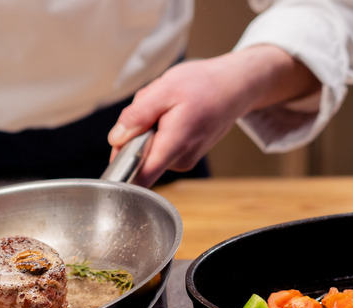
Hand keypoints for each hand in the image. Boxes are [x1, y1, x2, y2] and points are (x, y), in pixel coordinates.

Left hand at [107, 45, 318, 186]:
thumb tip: (116, 139)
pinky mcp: (185, 155)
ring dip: (147, 127)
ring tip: (166, 106)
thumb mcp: (164, 90)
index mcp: (174, 145)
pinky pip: (159, 145)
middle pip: (138, 157)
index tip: (116, 152)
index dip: (120, 170)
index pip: (140, 178)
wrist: (237, 85)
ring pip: (148, 148)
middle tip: (150, 107)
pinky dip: (159, 128)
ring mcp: (184, 160)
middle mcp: (180, 160)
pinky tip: (173, 112)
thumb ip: (137, 116)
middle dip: (134, 132)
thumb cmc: (205, 84)